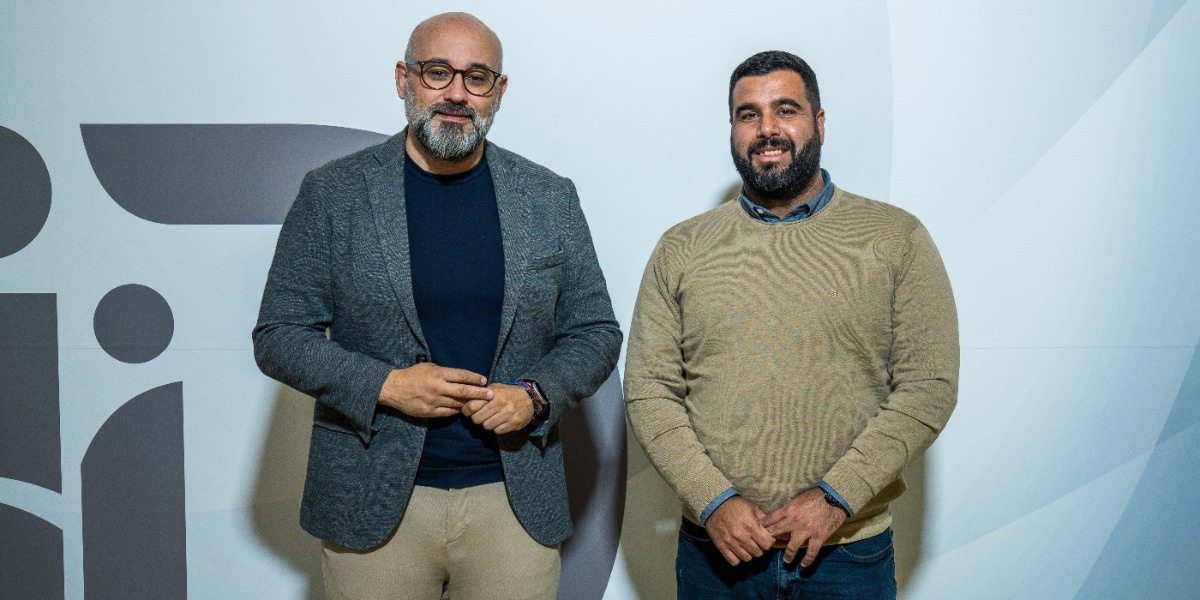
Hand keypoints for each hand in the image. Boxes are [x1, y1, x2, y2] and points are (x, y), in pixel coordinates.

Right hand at [377, 363, 491, 417]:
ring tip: (479, 404)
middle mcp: (437, 387)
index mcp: (438, 374)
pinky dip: (456, 411)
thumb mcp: (428, 367)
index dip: (475, 378)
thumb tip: (461, 377)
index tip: (484, 380)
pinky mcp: (429, 412)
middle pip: (463, 391)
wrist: (393, 388)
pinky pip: (448, 413)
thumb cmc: (412, 375)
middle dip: (479, 393)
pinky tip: (462, 409)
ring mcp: (434, 401)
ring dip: (469, 404)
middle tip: (491, 394)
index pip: (462, 376)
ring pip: (457, 404)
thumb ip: (444, 372)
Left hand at [461, 383, 533, 434]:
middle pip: (477, 419)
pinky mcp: (514, 423)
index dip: (467, 410)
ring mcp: (508, 414)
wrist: (530, 398)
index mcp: (493, 394)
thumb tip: (465, 400)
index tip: (468, 411)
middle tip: (481, 416)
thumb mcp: (496, 388)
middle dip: (477, 418)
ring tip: (491, 419)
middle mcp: (500, 404)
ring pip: (486, 426)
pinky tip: (500, 422)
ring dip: (487, 424)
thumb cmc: (508, 393)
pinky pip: (497, 431)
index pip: (472, 406)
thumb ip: (482, 393)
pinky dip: (496, 428)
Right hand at [704, 496, 774, 565]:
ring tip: (747, 545)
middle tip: (756, 541)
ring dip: (749, 553)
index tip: (766, 538)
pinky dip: (737, 558)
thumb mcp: (752, 508)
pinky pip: (734, 561)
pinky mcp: (721, 547)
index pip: (767, 544)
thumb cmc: (736, 505)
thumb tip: (773, 529)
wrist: (715, 505)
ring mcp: (730, 543)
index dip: (769, 542)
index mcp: (751, 526)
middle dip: (759, 547)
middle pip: (758, 553)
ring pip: (747, 558)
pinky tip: (738, 550)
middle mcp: (741, 536)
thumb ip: (764, 519)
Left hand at [760, 487, 847, 566]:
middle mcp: (795, 521)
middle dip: (769, 541)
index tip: (758, 531)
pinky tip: (803, 565)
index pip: (771, 519)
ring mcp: (807, 530)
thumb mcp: (798, 499)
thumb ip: (789, 509)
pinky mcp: (819, 536)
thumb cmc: (816, 495)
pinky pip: (811, 552)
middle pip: (777, 533)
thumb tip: (781, 517)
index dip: (763, 526)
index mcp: (789, 510)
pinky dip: (807, 560)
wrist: (834, 497)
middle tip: (766, 547)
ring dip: (788, 555)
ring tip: (786, 561)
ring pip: (792, 547)